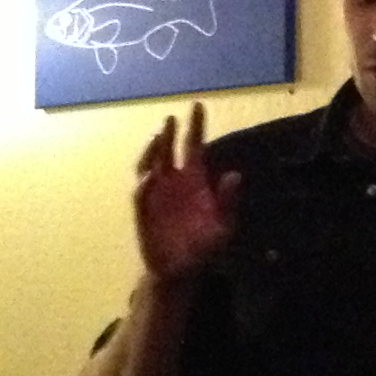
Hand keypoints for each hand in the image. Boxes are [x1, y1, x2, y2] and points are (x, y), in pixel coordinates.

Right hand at [132, 101, 241, 283]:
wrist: (182, 270)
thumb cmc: (204, 246)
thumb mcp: (224, 225)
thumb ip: (228, 200)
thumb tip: (234, 175)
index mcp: (195, 179)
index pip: (194, 145)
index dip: (195, 126)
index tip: (197, 105)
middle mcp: (174, 181)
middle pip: (168, 149)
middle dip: (169, 132)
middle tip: (172, 117)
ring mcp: (156, 193)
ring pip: (150, 163)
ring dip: (152, 150)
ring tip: (158, 139)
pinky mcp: (143, 210)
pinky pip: (142, 193)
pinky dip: (145, 183)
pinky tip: (152, 176)